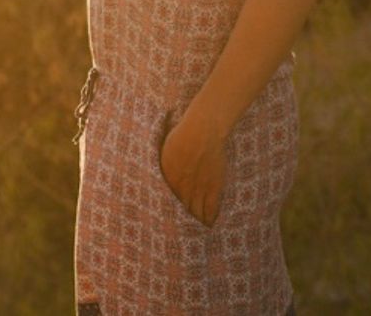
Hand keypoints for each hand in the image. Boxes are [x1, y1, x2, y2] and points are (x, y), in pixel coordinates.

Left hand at [157, 107, 226, 225]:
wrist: (202, 131)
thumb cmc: (181, 136)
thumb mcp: (164, 153)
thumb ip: (163, 170)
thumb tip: (156, 180)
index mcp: (167, 180)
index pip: (164, 205)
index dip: (166, 217)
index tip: (164, 227)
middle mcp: (181, 188)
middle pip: (180, 213)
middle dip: (179, 226)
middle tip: (179, 238)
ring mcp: (199, 189)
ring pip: (196, 214)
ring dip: (196, 224)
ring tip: (195, 235)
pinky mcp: (214, 187)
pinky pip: (211, 209)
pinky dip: (210, 218)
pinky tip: (209, 225)